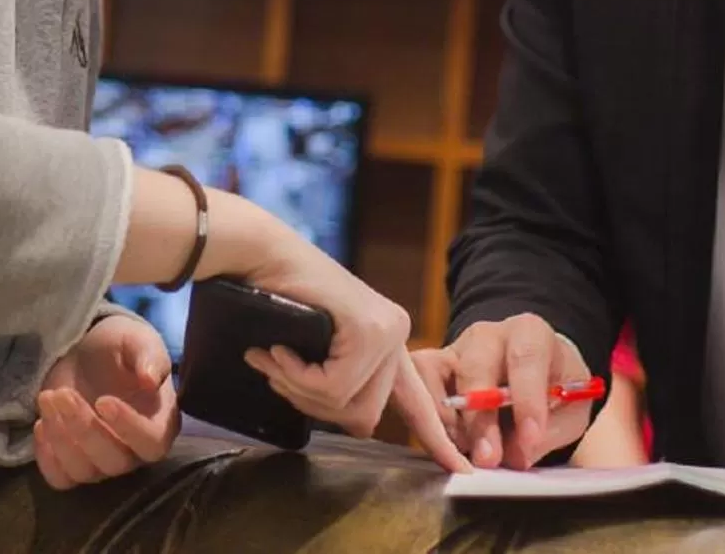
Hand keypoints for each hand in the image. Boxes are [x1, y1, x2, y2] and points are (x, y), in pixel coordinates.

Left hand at [33, 312, 180, 490]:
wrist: (87, 352)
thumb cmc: (120, 347)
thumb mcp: (137, 340)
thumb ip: (149, 356)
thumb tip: (151, 379)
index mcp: (160, 424)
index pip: (152, 443)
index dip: (129, 428)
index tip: (103, 401)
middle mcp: (134, 452)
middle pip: (114, 461)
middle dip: (84, 428)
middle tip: (63, 394)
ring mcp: (102, 463)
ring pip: (84, 471)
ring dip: (61, 438)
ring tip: (48, 399)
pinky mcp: (72, 466)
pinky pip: (60, 479)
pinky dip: (46, 457)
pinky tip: (41, 424)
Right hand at [235, 232, 471, 472]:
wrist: (263, 255)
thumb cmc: (282, 301)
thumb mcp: (318, 353)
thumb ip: (342, 385)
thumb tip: (358, 426)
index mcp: (389, 344)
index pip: (419, 403)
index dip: (436, 440)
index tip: (460, 469)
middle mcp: (396, 336)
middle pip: (364, 416)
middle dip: (313, 405)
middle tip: (278, 377)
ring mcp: (386, 331)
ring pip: (345, 404)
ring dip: (298, 388)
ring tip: (274, 357)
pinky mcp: (368, 328)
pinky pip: (332, 386)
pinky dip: (295, 374)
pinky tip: (279, 350)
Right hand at [411, 314, 594, 469]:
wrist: (535, 375)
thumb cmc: (555, 388)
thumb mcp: (572, 407)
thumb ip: (550, 431)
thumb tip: (514, 454)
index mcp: (530, 333)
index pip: (526, 357)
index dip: (527, 399)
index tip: (530, 438)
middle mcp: (487, 334)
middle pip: (475, 367)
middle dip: (480, 419)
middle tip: (488, 459)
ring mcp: (453, 349)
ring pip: (433, 374)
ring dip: (445, 422)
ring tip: (466, 455)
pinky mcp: (430, 367)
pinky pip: (413, 387)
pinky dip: (425, 421)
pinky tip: (449, 445)